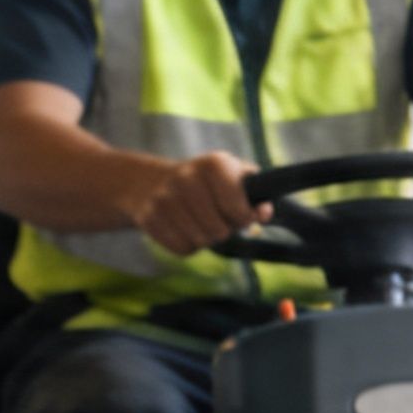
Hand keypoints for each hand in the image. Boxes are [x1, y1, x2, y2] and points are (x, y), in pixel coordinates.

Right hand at [132, 150, 266, 256]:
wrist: (151, 183)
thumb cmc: (206, 184)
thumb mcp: (234, 177)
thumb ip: (256, 194)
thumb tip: (264, 214)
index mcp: (213, 164)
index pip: (237, 208)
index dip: (244, 219)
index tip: (242, 216)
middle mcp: (186, 177)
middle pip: (218, 230)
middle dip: (223, 231)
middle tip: (219, 222)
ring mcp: (164, 198)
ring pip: (199, 241)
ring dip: (205, 239)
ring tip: (201, 225)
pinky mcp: (148, 218)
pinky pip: (180, 248)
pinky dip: (187, 246)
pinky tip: (183, 230)